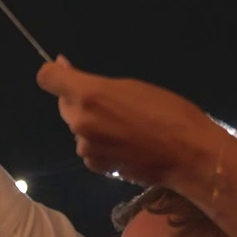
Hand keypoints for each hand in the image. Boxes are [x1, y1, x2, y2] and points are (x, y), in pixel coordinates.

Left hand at [36, 58, 229, 190]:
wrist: (188, 155)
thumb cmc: (169, 113)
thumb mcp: (133, 87)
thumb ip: (98, 84)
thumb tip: (73, 77)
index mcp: (90, 96)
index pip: (48, 79)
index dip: (55, 73)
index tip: (66, 71)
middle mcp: (80, 122)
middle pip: (65, 104)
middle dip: (79, 100)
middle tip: (111, 100)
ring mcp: (85, 147)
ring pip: (78, 128)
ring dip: (92, 123)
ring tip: (127, 126)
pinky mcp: (94, 166)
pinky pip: (89, 147)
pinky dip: (101, 143)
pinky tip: (126, 144)